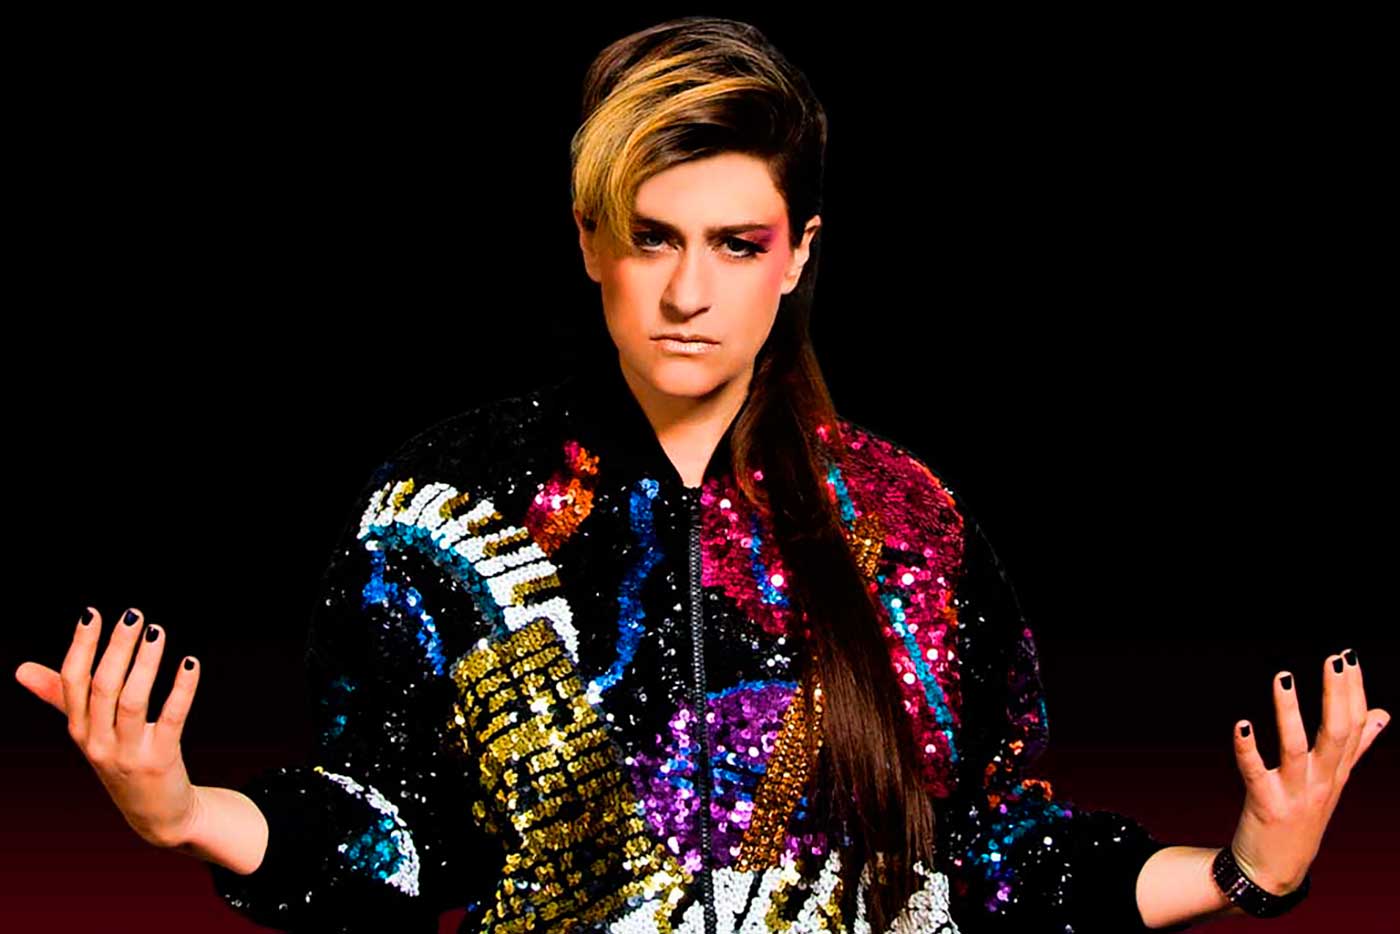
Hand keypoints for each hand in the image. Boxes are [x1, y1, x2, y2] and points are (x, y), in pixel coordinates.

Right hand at [14, 606, 203, 848]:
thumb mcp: (90, 733)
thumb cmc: (122, 760)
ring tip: (158, 632)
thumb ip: (62, 697)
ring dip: (146, 663)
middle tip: (134, 614)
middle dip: (116, 648)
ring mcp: (128, 753)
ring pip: (133, 701)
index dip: (81, 647)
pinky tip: (191, 662)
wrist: (156, 815)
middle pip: (102, 687)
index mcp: (79, 730)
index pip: (72, 683)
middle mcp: (98, 742)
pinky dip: (182, 688)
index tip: (92, 613)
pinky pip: (172, 717)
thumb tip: (22, 669)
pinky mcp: (161, 760)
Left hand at [1229, 647, 1389, 893]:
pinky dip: (1247, 749)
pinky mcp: (1266, 806)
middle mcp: (1322, 781)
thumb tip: (1382, 714)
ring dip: (1290, 712)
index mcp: (1338, 771)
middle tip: (1334, 660)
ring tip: (1283, 678)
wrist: (1275, 871)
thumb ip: (1356, 748)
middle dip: (1336, 695)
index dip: (1353, 691)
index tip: (1349, 657)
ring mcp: (1296, 795)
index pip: (1355, 726)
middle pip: (1337, 734)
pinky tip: (1241, 723)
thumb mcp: (1334, 782)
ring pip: (1296, 748)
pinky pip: (1255, 773)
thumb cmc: (1303, 818)